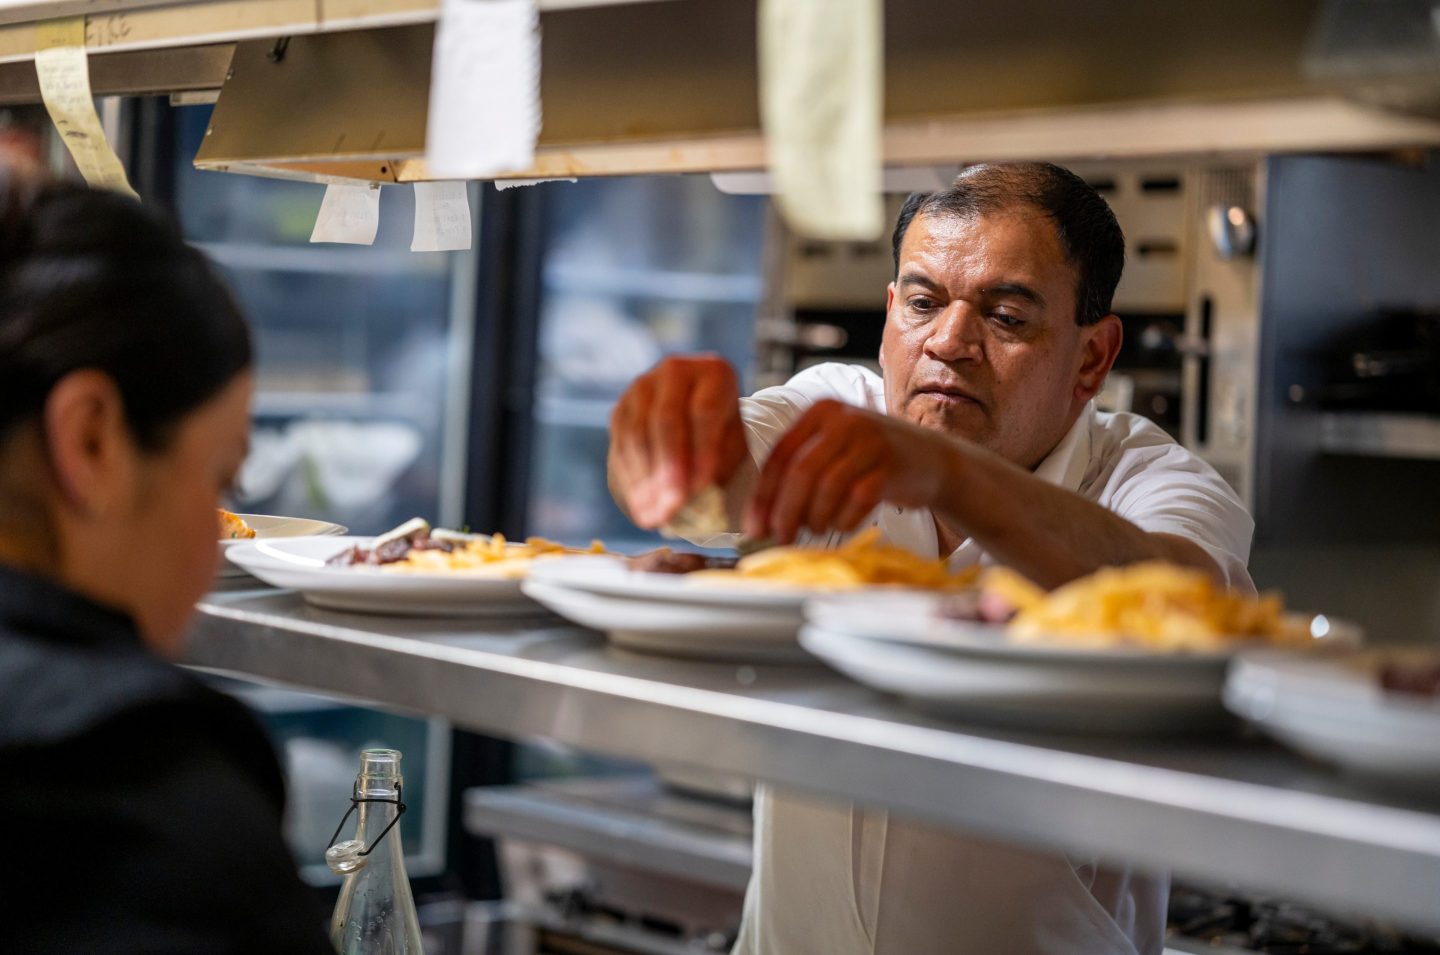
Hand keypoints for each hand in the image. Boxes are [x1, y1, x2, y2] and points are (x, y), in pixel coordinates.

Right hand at [608, 355, 748, 527]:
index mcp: (714, 372)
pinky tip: (641, 506)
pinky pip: (620, 445)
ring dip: (644, 480)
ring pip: (637, 434)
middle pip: (666, 420)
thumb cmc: (723, 438)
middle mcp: (675, 370)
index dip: (701, 453)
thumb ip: (716, 467)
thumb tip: (692, 498)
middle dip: (667, 470)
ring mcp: (642, 387)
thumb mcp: (732, 448)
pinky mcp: (620, 409)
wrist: (698, 424)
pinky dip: (631, 479)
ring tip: (654, 516)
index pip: (704, 412)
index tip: (699, 491)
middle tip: (671, 509)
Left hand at [744, 400, 956, 542]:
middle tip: (780, 538)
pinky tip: (842, 526)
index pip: (780, 454)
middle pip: (801, 471)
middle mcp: (844, 420)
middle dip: (785, 511)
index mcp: (820, 412)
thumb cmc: (869, 461)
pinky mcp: (892, 465)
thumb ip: (798, 472)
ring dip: (815, 517)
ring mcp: (871, 440)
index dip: (763, 495)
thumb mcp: (833, 450)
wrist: (930, 459)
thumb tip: (761, 518)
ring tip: (814, 529)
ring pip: (828, 486)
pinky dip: (844, 519)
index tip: (754, 527)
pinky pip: (858, 499)